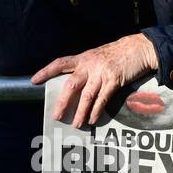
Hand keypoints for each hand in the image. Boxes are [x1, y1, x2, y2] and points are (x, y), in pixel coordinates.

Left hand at [33, 34, 158, 127]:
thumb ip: (85, 67)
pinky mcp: (114, 81)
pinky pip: (102, 99)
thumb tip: (73, 84)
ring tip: (76, 124)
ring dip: (80, 112)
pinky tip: (92, 119)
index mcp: (82, 58)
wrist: (139, 48)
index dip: (46, 71)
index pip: (60, 64)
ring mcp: (102, 73)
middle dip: (63, 102)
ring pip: (87, 96)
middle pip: (71, 85)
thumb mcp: (96, 55)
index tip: (34, 80)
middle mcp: (90, 65)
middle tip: (56, 116)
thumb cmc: (116, 53)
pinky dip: (96, 111)